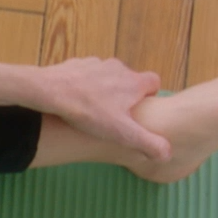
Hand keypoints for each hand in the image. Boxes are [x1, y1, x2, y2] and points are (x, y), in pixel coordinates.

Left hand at [32, 56, 172, 162]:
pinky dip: (85, 84)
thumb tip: (167, 154)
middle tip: (115, 115)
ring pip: (108, 76)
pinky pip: (86, 74)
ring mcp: (97, 63)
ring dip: (105, 89)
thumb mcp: (122, 133)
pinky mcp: (77, 63)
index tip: (142, 109)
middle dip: (126, 95)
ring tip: (93, 108)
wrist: (50, 91)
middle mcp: (118, 68)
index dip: (151, 95)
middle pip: (130, 79)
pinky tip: (75, 99)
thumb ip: (147, 143)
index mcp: (133, 82)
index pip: (154, 82)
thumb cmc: (88, 112)